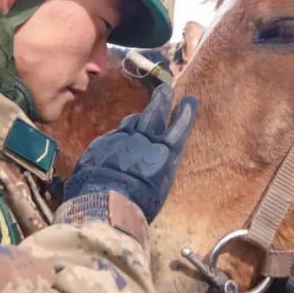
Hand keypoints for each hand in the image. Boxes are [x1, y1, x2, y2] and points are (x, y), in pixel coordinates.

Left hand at [63, 84, 197, 221]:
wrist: (104, 202)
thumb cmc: (138, 204)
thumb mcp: (159, 187)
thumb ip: (160, 166)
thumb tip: (159, 157)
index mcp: (165, 155)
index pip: (180, 128)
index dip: (185, 114)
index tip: (189, 100)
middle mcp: (146, 142)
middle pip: (155, 113)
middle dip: (162, 99)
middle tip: (165, 88)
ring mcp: (123, 139)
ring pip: (133, 121)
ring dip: (139, 118)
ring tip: (142, 115)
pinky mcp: (104, 142)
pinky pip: (115, 134)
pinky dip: (120, 135)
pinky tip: (120, 141)